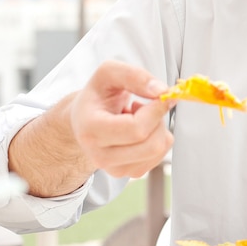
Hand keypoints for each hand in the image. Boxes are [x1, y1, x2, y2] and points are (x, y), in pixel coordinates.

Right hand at [70, 60, 174, 178]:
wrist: (84, 118)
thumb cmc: (97, 95)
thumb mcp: (109, 73)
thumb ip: (135, 76)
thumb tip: (162, 91)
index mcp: (91, 130)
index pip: (136, 129)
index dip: (156, 110)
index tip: (159, 96)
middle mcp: (99, 156)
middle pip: (151, 144)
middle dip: (158, 119)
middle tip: (144, 105)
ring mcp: (114, 168)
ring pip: (158, 150)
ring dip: (158, 128)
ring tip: (137, 117)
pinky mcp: (128, 172)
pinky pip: (159, 156)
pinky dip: (157, 138)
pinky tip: (139, 130)